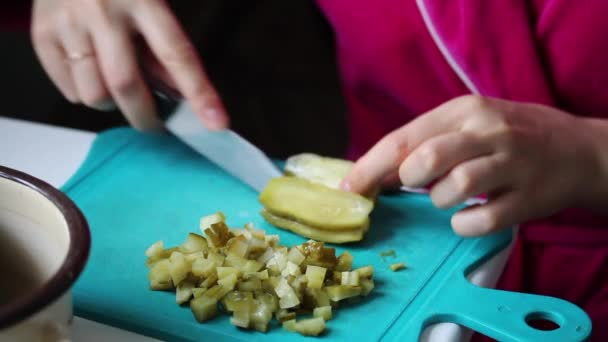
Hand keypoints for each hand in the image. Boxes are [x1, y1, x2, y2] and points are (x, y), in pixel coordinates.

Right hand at [31, 0, 227, 130]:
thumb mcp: (151, 3)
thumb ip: (163, 47)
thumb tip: (178, 96)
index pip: (177, 55)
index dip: (199, 93)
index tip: (216, 123)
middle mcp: (102, 11)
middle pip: (126, 85)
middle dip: (146, 117)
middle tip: (156, 126)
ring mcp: (68, 23)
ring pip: (94, 95)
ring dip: (113, 104)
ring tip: (117, 86)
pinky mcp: (42, 34)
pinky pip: (69, 90)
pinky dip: (85, 93)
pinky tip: (92, 72)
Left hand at [341, 95, 601, 235]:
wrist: (577, 150)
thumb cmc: (508, 138)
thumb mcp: (467, 126)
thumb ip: (423, 144)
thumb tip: (375, 176)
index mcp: (464, 111)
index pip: (403, 139)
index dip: (369, 168)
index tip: (349, 190)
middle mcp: (488, 132)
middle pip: (426, 159)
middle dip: (409, 180)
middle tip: (419, 185)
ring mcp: (512, 164)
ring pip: (453, 189)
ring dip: (440, 201)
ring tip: (451, 196)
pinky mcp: (528, 198)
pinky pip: (481, 221)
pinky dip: (463, 224)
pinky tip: (468, 216)